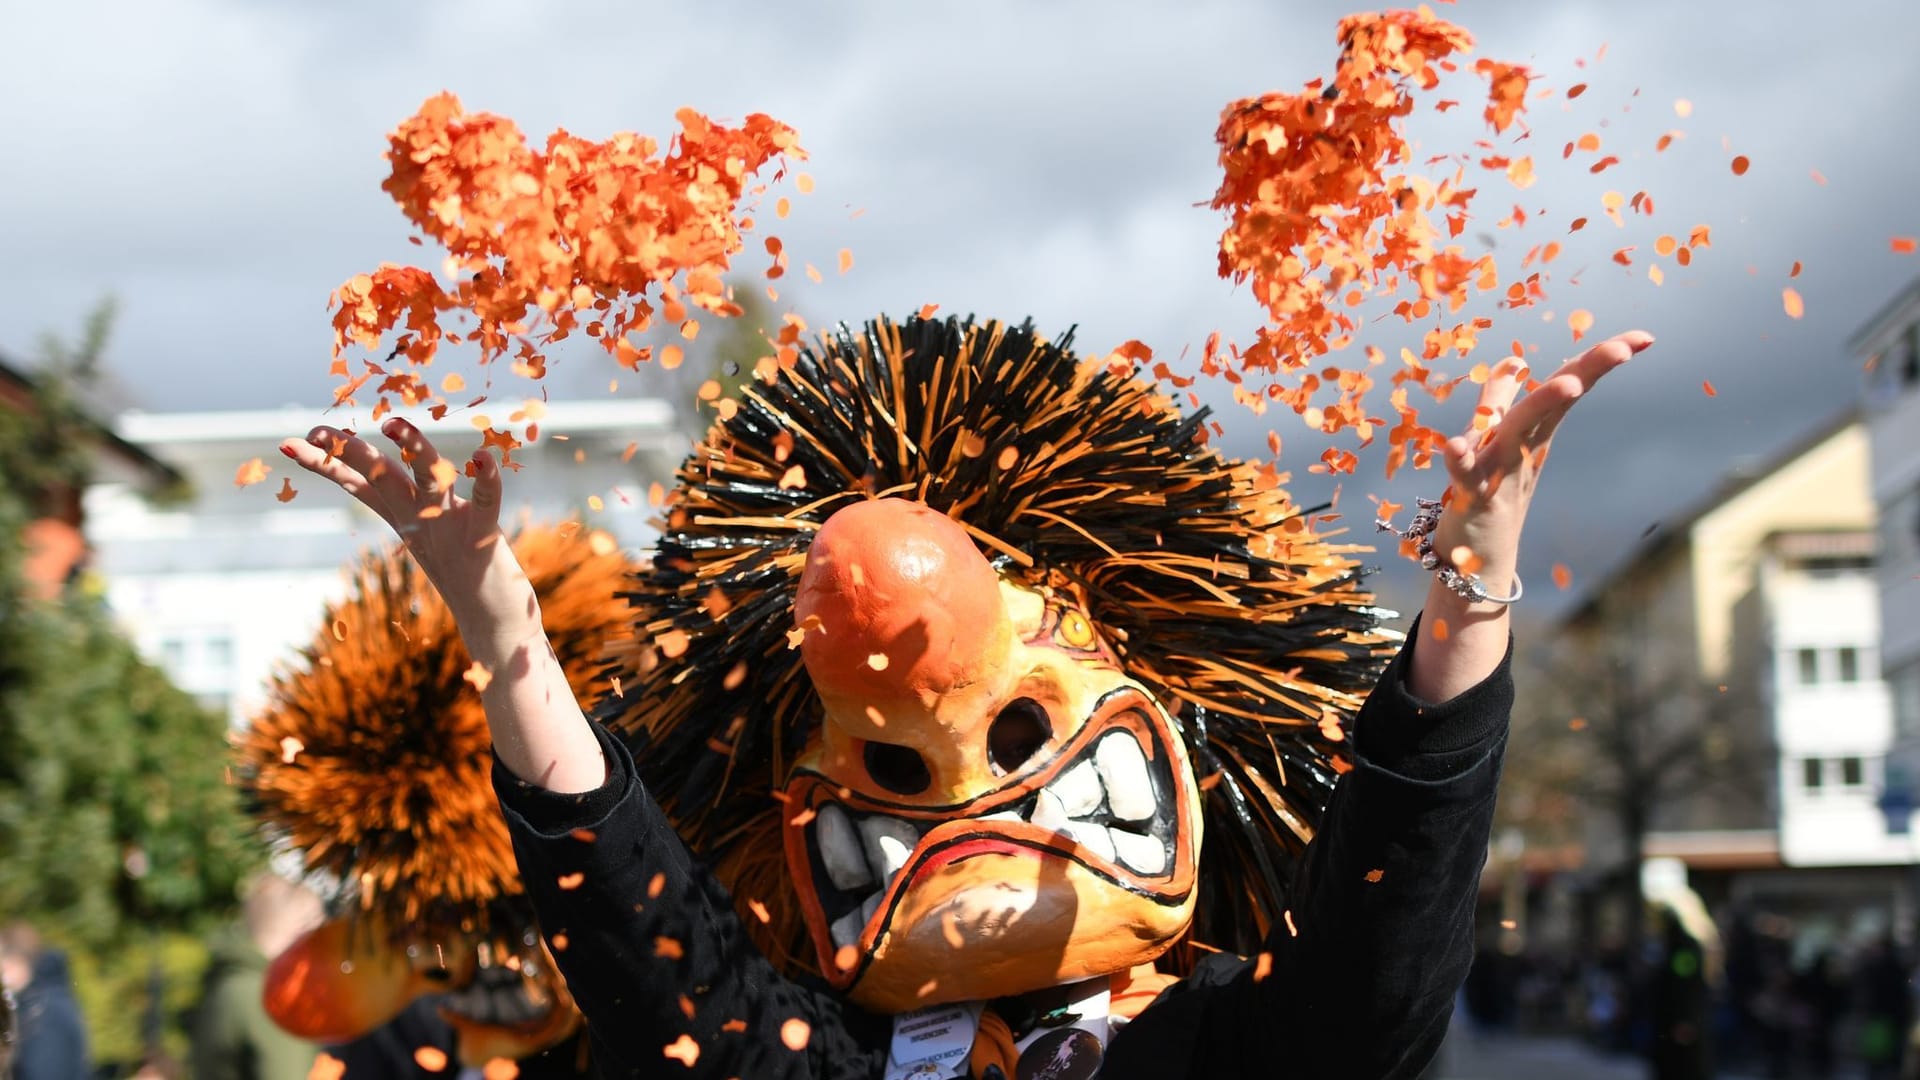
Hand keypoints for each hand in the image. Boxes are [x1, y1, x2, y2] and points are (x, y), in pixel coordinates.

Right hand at [279, 419, 536, 646]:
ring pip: (429, 478)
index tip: (289, 444)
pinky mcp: (483, 537)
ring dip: (414, 449)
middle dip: (351, 453)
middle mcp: (421, 517)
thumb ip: (405, 502)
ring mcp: (450, 525)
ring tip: (394, 423)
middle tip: (317, 433)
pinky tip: (481, 456)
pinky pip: (487, 503)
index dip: (325, 464)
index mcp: (404, 514)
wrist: (492, 618)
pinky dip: (486, 481)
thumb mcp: (423, 531)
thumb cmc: (461, 570)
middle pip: (381, 477)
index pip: (357, 483)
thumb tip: (380, 478)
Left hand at [1407, 329, 1653, 700]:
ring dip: (1539, 407)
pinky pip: (1465, 477)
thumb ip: (1499, 398)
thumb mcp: (1496, 440)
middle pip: (1555, 402)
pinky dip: (1459, 461)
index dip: (1601, 359)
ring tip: (1566, 384)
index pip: (1570, 384)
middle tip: (1623, 350)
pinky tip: (1454, 444)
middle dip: (1586, 372)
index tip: (1646, 337)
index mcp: (1532, 429)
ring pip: (1519, 433)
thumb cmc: (1490, 494)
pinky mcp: (1471, 499)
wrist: (1476, 562)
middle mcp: (1522, 447)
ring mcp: (1500, 472)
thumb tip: (1515, 361)